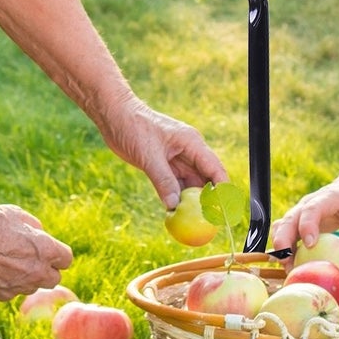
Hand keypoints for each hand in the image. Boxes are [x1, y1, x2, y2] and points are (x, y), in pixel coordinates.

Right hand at [0, 203, 72, 302]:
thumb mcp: (18, 215)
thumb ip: (35, 229)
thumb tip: (41, 237)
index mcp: (46, 250)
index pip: (66, 260)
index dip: (58, 254)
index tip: (50, 251)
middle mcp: (37, 272)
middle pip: (54, 278)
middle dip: (46, 269)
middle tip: (32, 259)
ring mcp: (20, 286)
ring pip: (33, 286)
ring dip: (28, 278)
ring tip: (9, 262)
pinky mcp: (3, 295)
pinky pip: (13, 291)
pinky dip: (9, 284)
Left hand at [98, 95, 227, 209]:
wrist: (114, 116)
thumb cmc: (133, 127)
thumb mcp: (149, 156)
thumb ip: (163, 180)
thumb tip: (174, 205)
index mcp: (192, 143)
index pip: (215, 169)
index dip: (222, 189)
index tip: (224, 209)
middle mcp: (188, 152)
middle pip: (206, 179)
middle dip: (209, 200)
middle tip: (209, 221)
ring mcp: (177, 159)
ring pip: (191, 184)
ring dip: (191, 202)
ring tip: (193, 222)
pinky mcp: (164, 165)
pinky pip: (175, 185)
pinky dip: (176, 199)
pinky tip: (175, 213)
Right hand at [271, 178, 338, 257]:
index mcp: (326, 199)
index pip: (312, 209)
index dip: (308, 226)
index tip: (310, 244)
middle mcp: (307, 204)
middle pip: (289, 219)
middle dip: (284, 239)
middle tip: (287, 259)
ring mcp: (299, 213)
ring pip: (281, 227)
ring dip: (281, 247)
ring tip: (287, 266)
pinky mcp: (296, 222)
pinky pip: (283, 233)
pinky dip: (283, 248)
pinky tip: (288, 264)